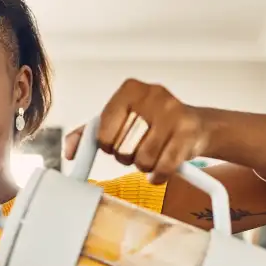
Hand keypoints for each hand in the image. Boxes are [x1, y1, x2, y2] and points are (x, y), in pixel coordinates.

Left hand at [64, 78, 209, 184]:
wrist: (196, 125)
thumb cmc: (151, 122)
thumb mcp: (119, 119)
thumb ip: (89, 132)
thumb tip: (70, 152)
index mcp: (130, 90)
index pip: (103, 130)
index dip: (107, 144)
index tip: (115, 142)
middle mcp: (153, 96)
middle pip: (122, 147)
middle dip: (126, 156)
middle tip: (137, 149)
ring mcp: (173, 113)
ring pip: (142, 160)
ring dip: (144, 166)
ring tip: (152, 154)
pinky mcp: (188, 134)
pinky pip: (162, 168)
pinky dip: (158, 176)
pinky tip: (161, 168)